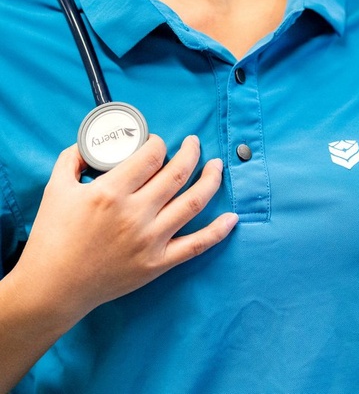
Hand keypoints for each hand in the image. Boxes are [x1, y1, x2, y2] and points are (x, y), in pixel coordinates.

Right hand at [14, 134, 237, 324]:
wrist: (52, 288)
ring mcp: (150, 240)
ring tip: (217, 165)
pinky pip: (196, 245)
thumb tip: (90, 145)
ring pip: (193, 202)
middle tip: (194, 143)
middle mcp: (135, 214)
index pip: (151, 156)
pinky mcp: (157, 263)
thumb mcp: (56, 189)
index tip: (158, 142)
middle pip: (177, 173)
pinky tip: (232, 218)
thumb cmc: (52, 238)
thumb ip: (73, 159)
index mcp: (111, 193)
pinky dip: (218, 231)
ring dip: (210, 179)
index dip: (159, 142)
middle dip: (191, 151)